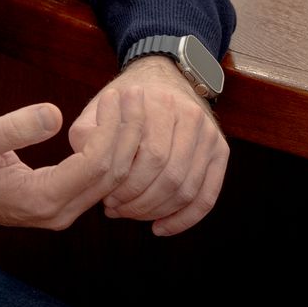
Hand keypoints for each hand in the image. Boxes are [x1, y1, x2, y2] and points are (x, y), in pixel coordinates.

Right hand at [0, 96, 143, 232]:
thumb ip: (14, 128)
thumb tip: (54, 114)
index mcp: (42, 197)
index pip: (96, 165)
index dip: (112, 129)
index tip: (116, 96)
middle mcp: (60, 212)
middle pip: (114, 175)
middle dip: (129, 133)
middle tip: (134, 95)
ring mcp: (64, 213)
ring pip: (113, 181)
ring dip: (126, 143)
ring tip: (131, 106)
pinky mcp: (64, 205)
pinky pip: (102, 183)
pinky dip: (115, 153)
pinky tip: (117, 127)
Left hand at [67, 56, 227, 236]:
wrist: (162, 79)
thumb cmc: (125, 103)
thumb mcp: (100, 109)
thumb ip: (88, 133)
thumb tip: (88, 166)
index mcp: (161, 103)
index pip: (149, 157)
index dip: (126, 186)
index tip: (104, 199)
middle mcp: (191, 116)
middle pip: (170, 177)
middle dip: (140, 202)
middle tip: (115, 209)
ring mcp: (209, 133)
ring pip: (187, 190)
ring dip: (157, 211)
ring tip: (130, 214)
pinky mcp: (220, 150)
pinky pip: (208, 195)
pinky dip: (185, 218)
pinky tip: (161, 227)